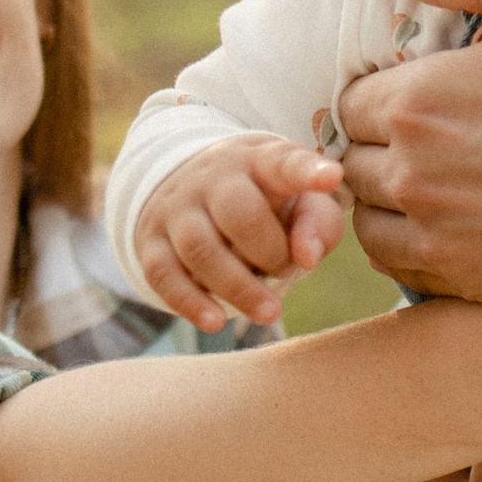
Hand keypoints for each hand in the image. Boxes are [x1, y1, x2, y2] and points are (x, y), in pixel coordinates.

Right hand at [128, 134, 344, 330]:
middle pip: (237, 211)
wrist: (190, 186)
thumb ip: (318, 224)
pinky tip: (214, 322)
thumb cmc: (264, 201)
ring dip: (236, 286)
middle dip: (269, 251)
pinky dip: (189, 301)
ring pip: (199, 247)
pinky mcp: (150, 240)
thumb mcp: (298, 200)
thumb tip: (308, 257)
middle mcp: (212, 177)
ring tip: (269, 312)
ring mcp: (176, 207)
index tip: (331, 178)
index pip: (281, 161)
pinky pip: (162, 273)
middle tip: (286, 271)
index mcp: (258, 160)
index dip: (306, 171)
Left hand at [336, 0, 481, 310]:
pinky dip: (416, 243)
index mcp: (426, 101)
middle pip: (356, 158)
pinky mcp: (472, 285)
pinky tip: (463, 219)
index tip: (436, 86)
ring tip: (447, 175)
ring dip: (391, 195)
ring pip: (369, 217)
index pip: (354, 97)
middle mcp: (418, 177)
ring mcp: (443, 239)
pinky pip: (402, 269)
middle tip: (447, 129)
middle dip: (388, 140)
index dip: (392, 87)